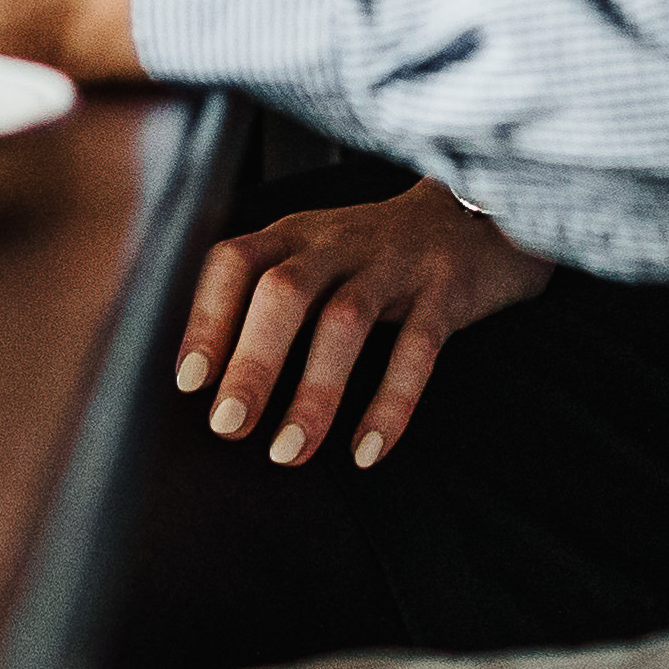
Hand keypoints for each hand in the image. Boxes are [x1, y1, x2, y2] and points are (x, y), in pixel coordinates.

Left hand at [178, 176, 556, 468]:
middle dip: (253, 360)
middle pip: (284, 290)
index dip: (207, 319)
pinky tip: (367, 450)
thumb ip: (265, 302)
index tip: (189, 382)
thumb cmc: (375, 256)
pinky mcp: (446, 290)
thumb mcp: (315, 258)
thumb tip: (204, 388)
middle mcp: (338, 242)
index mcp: (295, 235)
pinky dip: (390, 402)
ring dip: (314, 390)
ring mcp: (395, 263)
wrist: (480, 217)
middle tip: (230, 426)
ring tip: (289, 451)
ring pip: (345, 320)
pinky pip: (417, 348)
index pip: (236, 262)